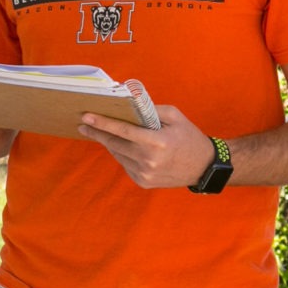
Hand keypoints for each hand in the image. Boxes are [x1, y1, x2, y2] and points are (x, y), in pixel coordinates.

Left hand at [78, 103, 215, 188]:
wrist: (203, 167)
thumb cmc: (189, 137)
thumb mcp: (175, 116)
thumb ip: (151, 109)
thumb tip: (128, 104)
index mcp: (157, 142)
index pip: (122, 131)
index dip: (102, 123)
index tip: (86, 117)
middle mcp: (148, 160)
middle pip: (114, 144)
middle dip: (98, 133)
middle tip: (84, 124)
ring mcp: (145, 174)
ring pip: (118, 155)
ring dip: (109, 143)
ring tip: (101, 132)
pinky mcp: (143, 182)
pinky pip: (125, 165)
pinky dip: (122, 154)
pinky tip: (123, 147)